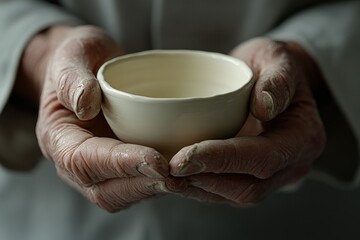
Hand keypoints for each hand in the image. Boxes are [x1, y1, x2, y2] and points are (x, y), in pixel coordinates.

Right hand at [20, 25, 185, 211]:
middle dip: (143, 185)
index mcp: (59, 137)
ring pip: (125, 195)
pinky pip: (139, 185)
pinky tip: (185, 172)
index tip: (155, 160)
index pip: (83, 161)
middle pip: (106, 191)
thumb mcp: (70, 57)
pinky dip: (161, 183)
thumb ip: (71, 78)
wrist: (90, 69)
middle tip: (178, 175)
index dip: (120, 163)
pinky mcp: (121, 167)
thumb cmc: (79, 63)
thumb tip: (86, 104)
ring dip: (156, 189)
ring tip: (187, 177)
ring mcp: (101, 168)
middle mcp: (76, 162)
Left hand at [169, 38, 325, 205]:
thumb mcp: (278, 58)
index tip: (184, 157)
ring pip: (234, 195)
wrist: (270, 79)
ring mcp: (272, 174)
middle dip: (205, 180)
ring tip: (166, 176)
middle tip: (167, 171)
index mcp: (303, 135)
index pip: (265, 157)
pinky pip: (226, 190)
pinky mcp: (251, 175)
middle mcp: (291, 163)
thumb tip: (265, 106)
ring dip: (197, 189)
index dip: (223, 160)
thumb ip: (278, 78)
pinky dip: (198, 186)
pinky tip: (176, 176)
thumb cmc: (272, 66)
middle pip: (249, 187)